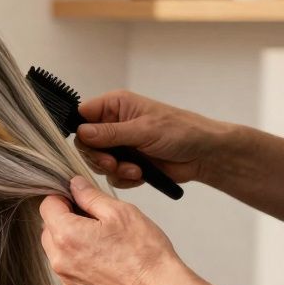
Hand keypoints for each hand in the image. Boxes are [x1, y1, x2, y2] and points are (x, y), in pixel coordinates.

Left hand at [39, 176, 185, 284]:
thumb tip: (75, 185)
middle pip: (48, 228)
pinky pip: (67, 268)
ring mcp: (66, 278)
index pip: (47, 206)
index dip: (63, 197)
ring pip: (56, 249)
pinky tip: (102, 257)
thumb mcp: (120, 212)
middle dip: (65, 218)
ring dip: (70, 239)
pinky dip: (77, 258)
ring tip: (101, 239)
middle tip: (94, 218)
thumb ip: (91, 196)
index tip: (79, 198)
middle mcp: (60, 260)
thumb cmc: (145, 253)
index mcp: (67, 235)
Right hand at [75, 90, 227, 189]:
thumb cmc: (180, 131)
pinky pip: (112, 175)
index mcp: (115, 106)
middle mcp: (113, 124)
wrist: (204, 154)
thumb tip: (81, 132)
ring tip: (135, 169)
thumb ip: (110, 133)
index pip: (82, 115)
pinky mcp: (127, 163)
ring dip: (114, 169)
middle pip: (85, 143)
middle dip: (98, 157)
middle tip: (112, 163)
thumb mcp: (143, 129)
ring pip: (97, 161)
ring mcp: (119, 145)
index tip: (88, 146)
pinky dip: (124, 178)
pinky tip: (140, 175)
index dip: (80, 131)